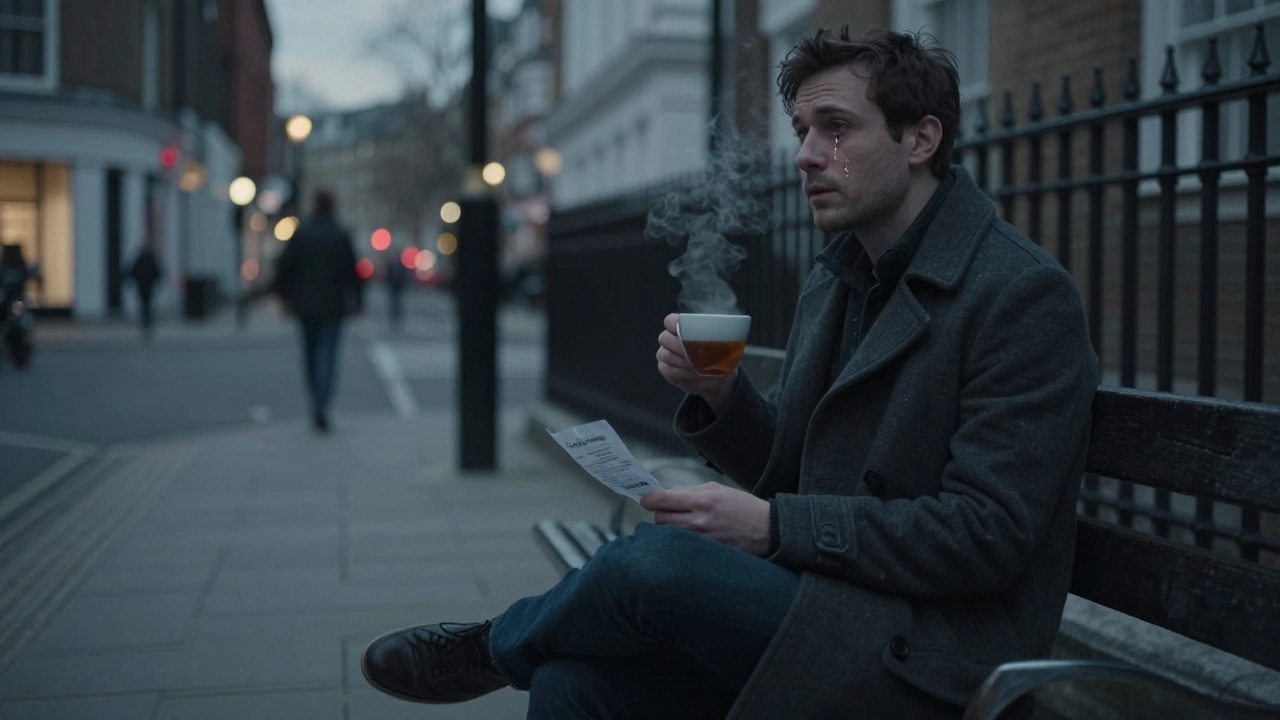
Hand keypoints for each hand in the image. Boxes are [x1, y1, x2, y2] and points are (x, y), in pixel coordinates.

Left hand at [640, 482, 770, 555]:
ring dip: (669, 528)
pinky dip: (679, 541)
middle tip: (670, 511)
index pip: (661, 501)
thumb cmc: (742, 506)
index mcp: (702, 501)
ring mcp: (700, 540)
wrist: (766, 530)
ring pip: (667, 534)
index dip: (649, 499)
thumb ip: (689, 491)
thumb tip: (666, 494)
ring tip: (682, 523)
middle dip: (661, 513)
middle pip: (660, 519)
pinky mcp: (704, 553)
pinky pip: (680, 546)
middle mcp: (699, 522)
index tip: (647, 499)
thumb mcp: (717, 489)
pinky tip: (689, 536)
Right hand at [656, 313, 736, 413]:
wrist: (719, 380)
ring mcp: (666, 354)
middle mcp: (671, 339)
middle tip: (694, 354)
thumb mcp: (727, 343)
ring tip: (698, 367)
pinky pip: (666, 369)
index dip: (673, 324)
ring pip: (664, 354)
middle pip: (664, 338)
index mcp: (683, 327)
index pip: (669, 321)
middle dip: (679, 346)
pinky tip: (693, 375)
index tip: (683, 331)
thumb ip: (721, 332)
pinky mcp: (666, 369)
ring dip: (681, 362)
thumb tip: (730, 325)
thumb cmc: (721, 356)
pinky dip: (680, 373)